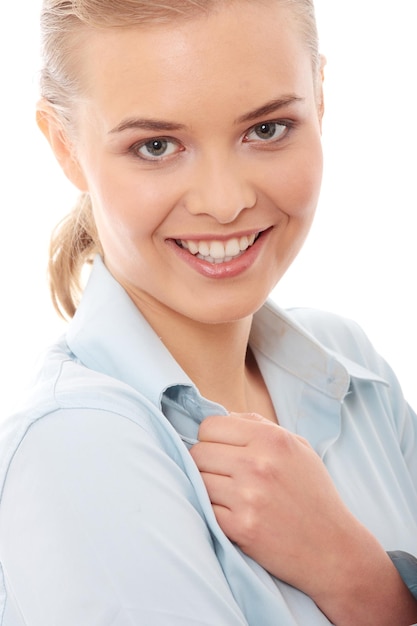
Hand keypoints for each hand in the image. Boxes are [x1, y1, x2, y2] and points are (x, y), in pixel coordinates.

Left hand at [190, 412, 353, 592]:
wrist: (333, 549)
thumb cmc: (314, 494)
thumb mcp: (298, 447)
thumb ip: (261, 426)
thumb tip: (225, 417)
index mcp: (271, 439)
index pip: (210, 426)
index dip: (211, 438)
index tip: (220, 449)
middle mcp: (257, 463)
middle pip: (198, 452)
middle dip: (205, 463)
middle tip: (222, 474)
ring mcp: (248, 496)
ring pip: (198, 480)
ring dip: (208, 487)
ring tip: (228, 494)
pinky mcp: (240, 527)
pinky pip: (205, 509)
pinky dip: (213, 511)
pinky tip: (232, 513)